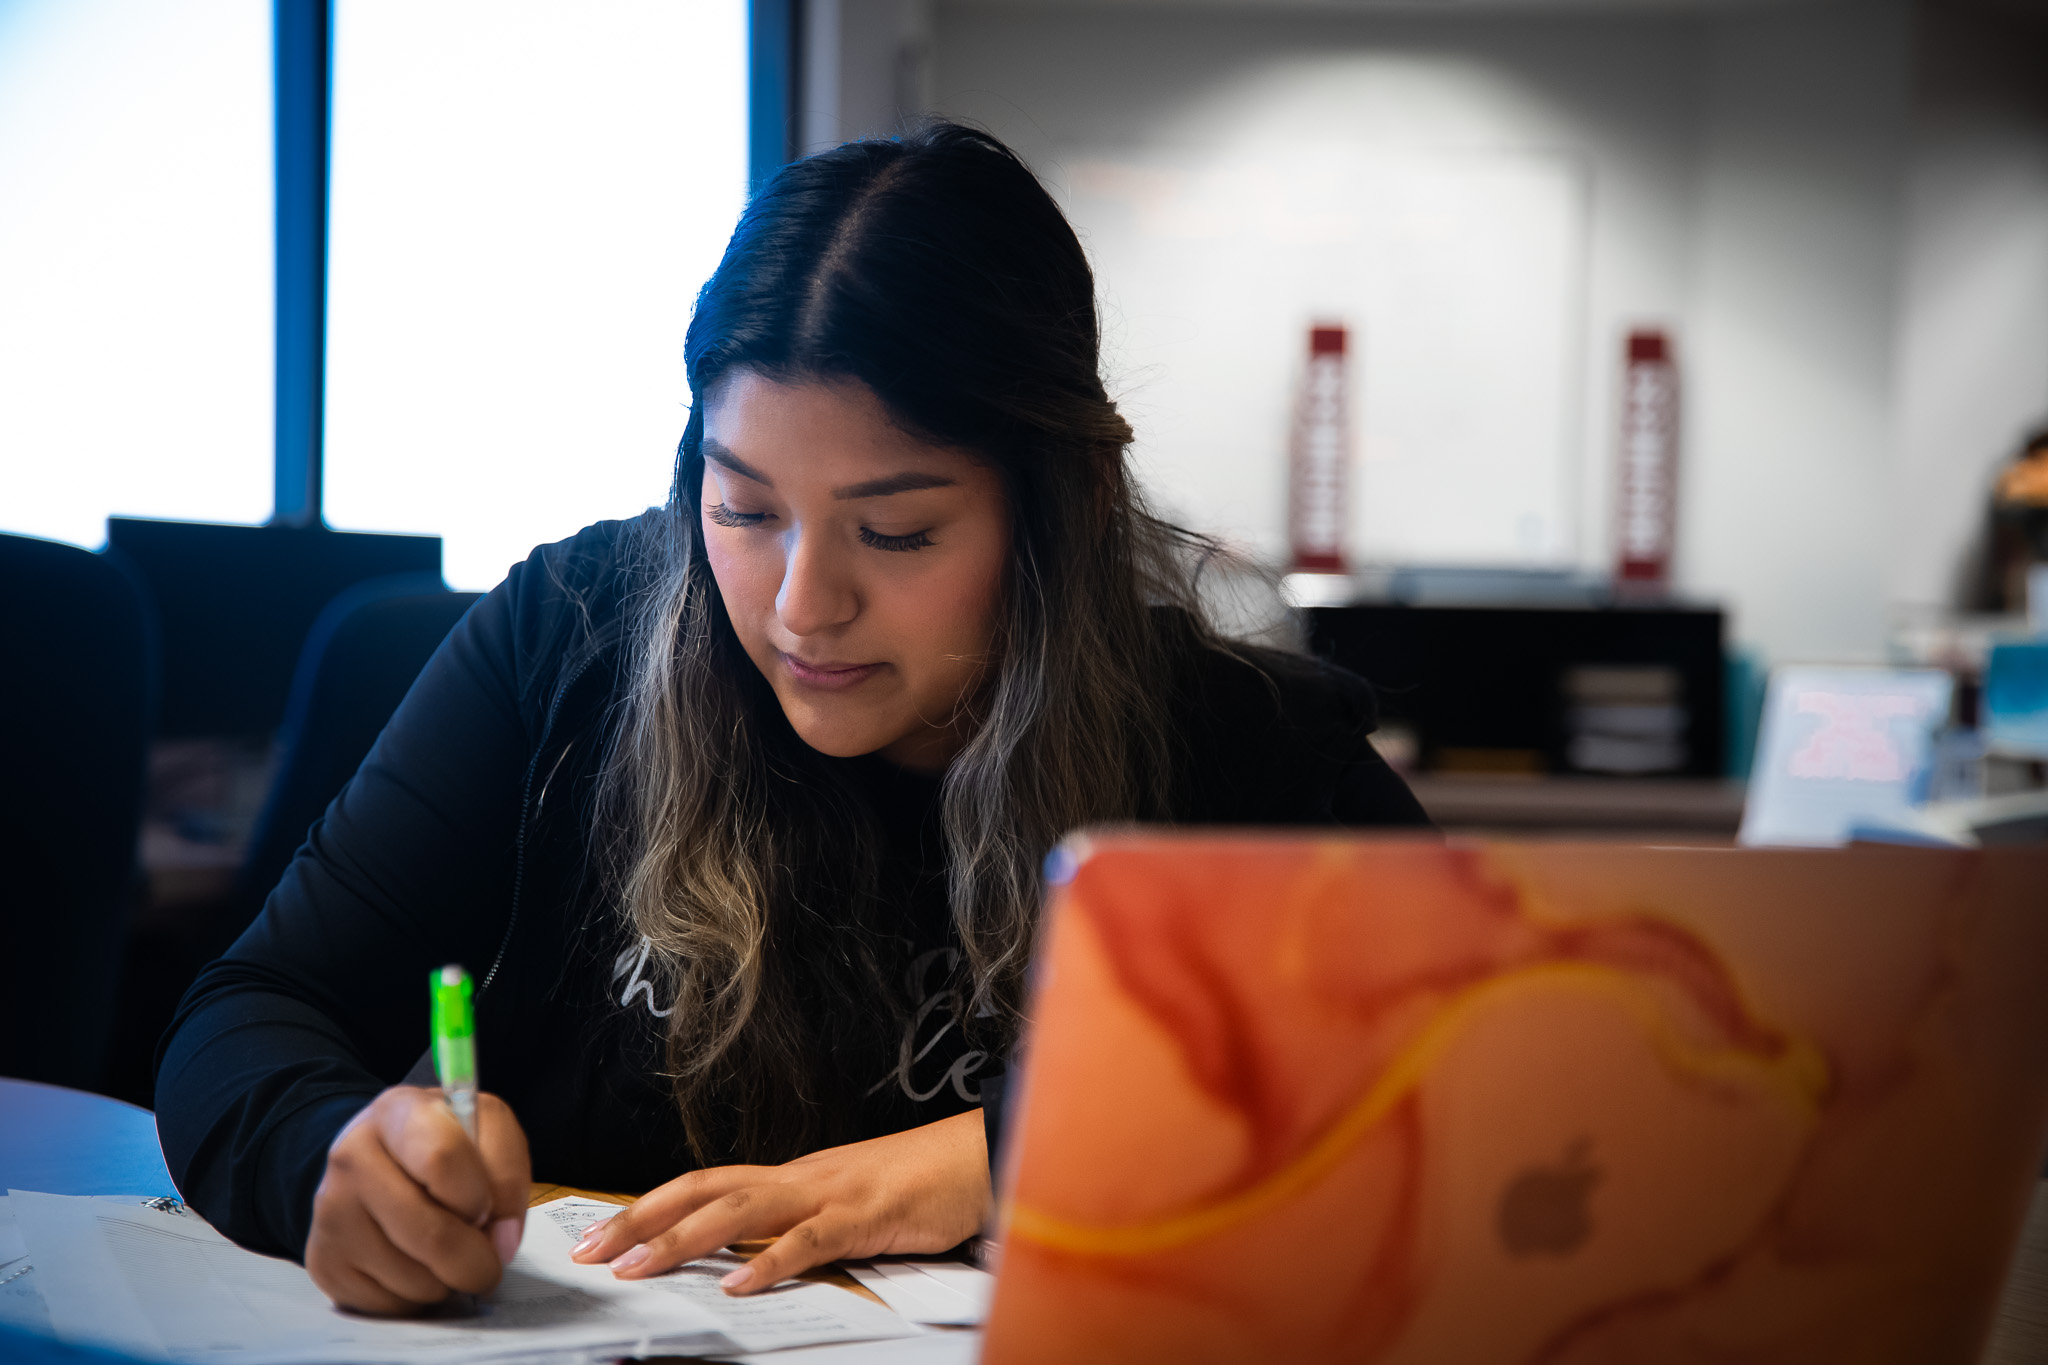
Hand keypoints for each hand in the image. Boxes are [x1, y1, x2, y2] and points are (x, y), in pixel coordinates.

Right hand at [305, 1085, 531, 1313]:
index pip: (441, 1160)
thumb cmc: (446, 1142)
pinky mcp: (323, 1261)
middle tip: (487, 1261)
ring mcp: (330, 1212)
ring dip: (445, 1279)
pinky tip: (413, 1264)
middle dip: (475, 1260)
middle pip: (430, 1235)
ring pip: (413, 1279)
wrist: (378, 1159)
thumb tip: (501, 1242)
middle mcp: (351, 1157)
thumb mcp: (487, 1131)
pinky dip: (416, 1297)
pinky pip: (389, 1304)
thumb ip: (506, 1175)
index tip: (487, 1209)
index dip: (479, 1196)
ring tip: (442, 1250)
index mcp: (398, 1112)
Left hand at [569, 1110, 988, 1294]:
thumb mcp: (843, 1204)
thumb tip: (748, 1257)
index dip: (647, 1207)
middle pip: (703, 1191)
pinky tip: (737, 1285)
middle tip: (590, 1252)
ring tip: (639, 1268)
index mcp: (790, 1178)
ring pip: (739, 1210)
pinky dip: (768, 1263)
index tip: (598, 1234)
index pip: (702, 1185)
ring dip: (682, 1240)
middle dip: (640, 1220)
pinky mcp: (862, 1217)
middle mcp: (797, 1179)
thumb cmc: (916, 1183)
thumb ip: (799, 1225)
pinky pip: (808, 1241)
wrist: (975, 1156)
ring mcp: (828, 1195)